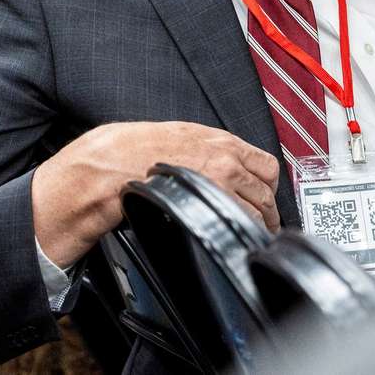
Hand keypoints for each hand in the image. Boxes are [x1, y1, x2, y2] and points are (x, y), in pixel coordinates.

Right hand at [31, 121, 280, 267]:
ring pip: (258, 211)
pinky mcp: (206, 208)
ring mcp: (218, 185)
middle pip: (267, 191)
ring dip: (258, 224)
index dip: (267, 184)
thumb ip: (204, 146)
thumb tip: (218, 158)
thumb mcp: (174, 135)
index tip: (266, 195)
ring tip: (251, 235)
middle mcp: (224, 160)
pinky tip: (235, 239)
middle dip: (267, 208)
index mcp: (218, 140)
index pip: (266, 164)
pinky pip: (237, 225)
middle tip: (264, 221)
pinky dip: (241, 234)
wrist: (106, 168)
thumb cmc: (130, 151)